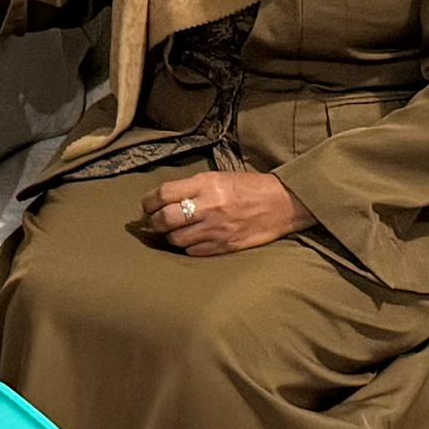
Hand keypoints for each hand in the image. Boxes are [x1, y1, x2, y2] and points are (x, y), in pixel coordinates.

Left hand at [139, 169, 308, 256]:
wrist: (282, 203)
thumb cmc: (249, 187)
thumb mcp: (219, 177)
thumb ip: (192, 188)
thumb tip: (162, 200)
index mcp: (206, 184)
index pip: (163, 194)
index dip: (148, 201)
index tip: (146, 206)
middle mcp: (209, 206)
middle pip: (165, 219)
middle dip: (153, 222)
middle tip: (153, 222)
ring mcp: (217, 228)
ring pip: (176, 239)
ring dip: (170, 237)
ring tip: (174, 232)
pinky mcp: (225, 246)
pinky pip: (193, 251)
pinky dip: (187, 247)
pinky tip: (191, 241)